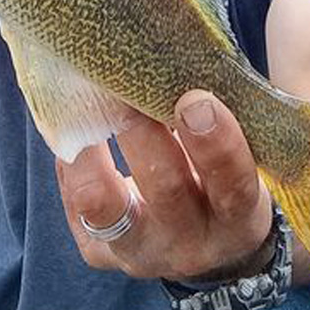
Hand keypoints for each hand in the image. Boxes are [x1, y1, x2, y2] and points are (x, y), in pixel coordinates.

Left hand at [56, 89, 273, 282]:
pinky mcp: (102, 254)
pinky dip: (71, 164)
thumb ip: (214, 118)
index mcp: (237, 217)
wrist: (205, 241)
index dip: (216, 143)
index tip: (195, 99)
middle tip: (125, 85)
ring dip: (92, 151)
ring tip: (83, 103)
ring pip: (107, 209)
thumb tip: (172, 54)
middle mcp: (191, 244)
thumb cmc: (220, 175)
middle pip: (166, 191)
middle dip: (144, 134)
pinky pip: (77, 209)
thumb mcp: (239, 156)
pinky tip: (72, 129)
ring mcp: (143, 254)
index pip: (232, 184)